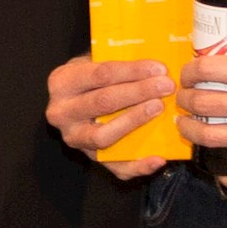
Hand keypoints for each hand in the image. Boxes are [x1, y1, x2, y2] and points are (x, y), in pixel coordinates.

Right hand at [47, 54, 175, 180]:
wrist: (74, 101)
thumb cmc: (91, 80)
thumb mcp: (93, 62)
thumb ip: (116, 61)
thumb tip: (154, 63)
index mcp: (62, 83)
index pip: (100, 74)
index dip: (132, 71)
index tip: (158, 69)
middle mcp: (61, 112)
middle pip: (103, 102)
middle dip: (138, 92)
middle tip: (165, 86)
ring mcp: (74, 138)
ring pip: (104, 135)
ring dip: (134, 121)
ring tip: (158, 109)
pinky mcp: (89, 158)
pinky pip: (115, 167)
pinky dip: (138, 165)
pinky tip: (159, 157)